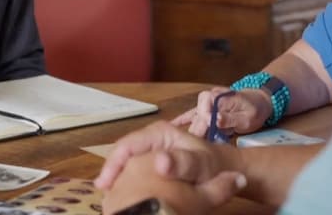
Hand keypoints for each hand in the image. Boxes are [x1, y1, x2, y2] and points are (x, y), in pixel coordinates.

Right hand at [95, 120, 243, 191]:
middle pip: (122, 155)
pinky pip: (134, 173)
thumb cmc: (214, 165)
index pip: (127, 145)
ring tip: (111, 198)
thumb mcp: (203, 164)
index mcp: (159, 133)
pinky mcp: (151, 164)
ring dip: (118, 180)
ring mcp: (150, 151)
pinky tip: (124, 197)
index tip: (105, 184)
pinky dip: (127, 184)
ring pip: (126, 165)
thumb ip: (185, 163)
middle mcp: (151, 140)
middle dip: (112, 174)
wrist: (225, 170)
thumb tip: (161, 163)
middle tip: (106, 195)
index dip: (113, 164)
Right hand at [170, 88, 271, 136]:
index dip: (204, 123)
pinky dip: (182, 120)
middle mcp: (209, 97)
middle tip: (193, 148)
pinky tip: (172, 126)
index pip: (205, 110)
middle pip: (197, 117)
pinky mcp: (204, 108)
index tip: (206, 135)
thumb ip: (231, 118)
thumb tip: (215, 120)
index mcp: (219, 96)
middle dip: (196, 132)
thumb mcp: (248, 116)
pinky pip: (191, 114)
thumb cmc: (255, 109)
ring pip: (193, 118)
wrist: (259, 101)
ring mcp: (205, 103)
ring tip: (182, 144)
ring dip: (191, 131)